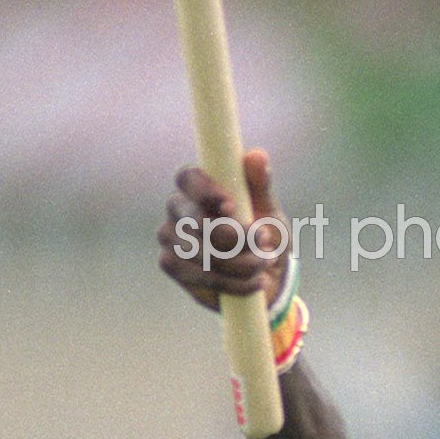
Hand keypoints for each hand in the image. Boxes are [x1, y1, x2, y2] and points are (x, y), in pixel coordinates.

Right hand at [157, 148, 289, 311]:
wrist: (267, 277)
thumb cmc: (265, 235)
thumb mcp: (269, 210)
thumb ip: (261, 184)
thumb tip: (256, 155)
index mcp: (199, 187)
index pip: (188, 177)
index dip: (205, 191)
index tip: (230, 207)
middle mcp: (178, 209)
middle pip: (194, 220)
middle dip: (234, 237)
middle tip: (264, 243)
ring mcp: (170, 237)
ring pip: (198, 251)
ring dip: (239, 262)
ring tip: (264, 263)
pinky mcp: (171, 265)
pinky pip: (198, 275)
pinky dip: (231, 282)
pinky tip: (252, 283)